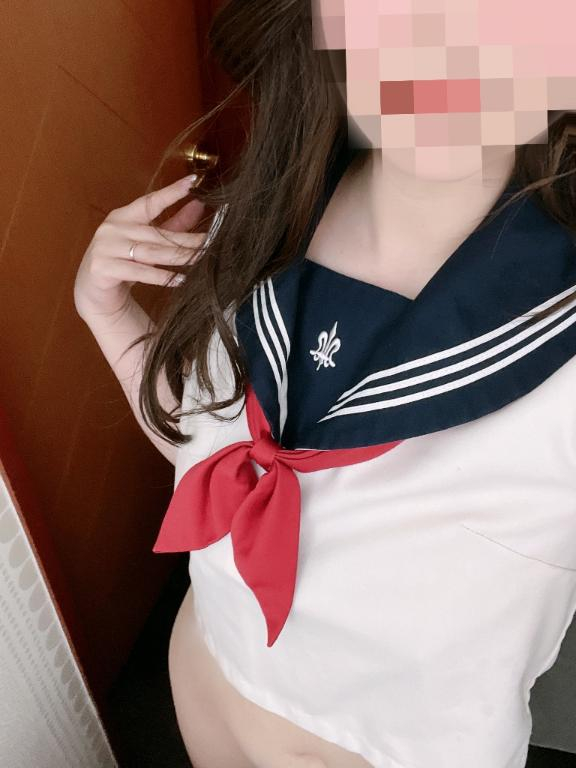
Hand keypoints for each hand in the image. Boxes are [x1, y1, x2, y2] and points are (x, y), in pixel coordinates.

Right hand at [74, 175, 206, 319]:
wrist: (93, 290)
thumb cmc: (124, 263)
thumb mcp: (148, 242)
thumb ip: (172, 225)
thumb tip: (198, 205)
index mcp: (123, 217)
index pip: (150, 201)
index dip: (171, 192)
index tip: (192, 182)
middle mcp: (112, 229)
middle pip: (156, 233)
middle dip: (186, 239)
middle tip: (209, 241)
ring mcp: (106, 247)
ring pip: (150, 252)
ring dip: (178, 257)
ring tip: (199, 259)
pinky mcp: (103, 268)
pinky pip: (138, 272)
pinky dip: (161, 277)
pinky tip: (179, 280)